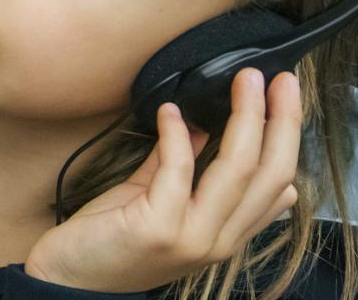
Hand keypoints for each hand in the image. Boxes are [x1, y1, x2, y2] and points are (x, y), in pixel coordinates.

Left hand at [25, 68, 301, 292]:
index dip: (288, 135)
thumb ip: (182, 168)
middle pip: (269, 173)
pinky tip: (170, 111)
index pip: (277, 182)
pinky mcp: (157, 229)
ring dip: (245, 118)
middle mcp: (218, 240)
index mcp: (226, 234)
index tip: (285, 95)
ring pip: (236, 169)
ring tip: (243, 80)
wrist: (69, 278)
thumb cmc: (110, 240)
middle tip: (278, 79)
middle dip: (280, 120)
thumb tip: (204, 124)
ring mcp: (191, 237)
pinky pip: (177, 171)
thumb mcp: (155, 201)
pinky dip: (176, 135)